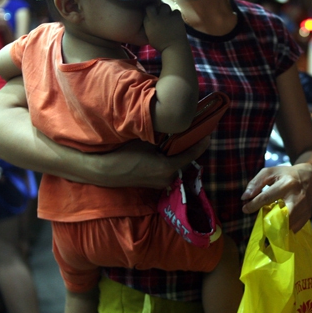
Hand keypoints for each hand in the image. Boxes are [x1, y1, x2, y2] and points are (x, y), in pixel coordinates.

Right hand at [93, 135, 210, 188]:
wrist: (104, 171)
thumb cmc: (124, 154)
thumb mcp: (145, 141)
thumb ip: (163, 138)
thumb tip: (176, 128)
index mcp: (167, 168)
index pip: (191, 154)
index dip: (201, 143)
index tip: (208, 134)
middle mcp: (168, 179)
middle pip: (186, 161)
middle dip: (192, 148)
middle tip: (196, 134)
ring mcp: (162, 184)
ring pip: (178, 166)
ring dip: (182, 155)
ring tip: (183, 140)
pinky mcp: (155, 185)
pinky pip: (170, 170)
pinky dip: (173, 161)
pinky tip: (170, 150)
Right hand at [143, 0, 186, 51]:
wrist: (173, 48)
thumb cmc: (161, 45)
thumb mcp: (150, 35)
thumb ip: (149, 25)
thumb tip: (149, 17)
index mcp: (148, 23)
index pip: (147, 9)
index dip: (151, 10)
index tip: (154, 13)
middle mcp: (156, 18)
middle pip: (155, 6)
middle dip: (158, 8)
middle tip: (162, 14)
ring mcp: (166, 16)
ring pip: (165, 6)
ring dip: (166, 10)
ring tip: (169, 17)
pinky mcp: (176, 17)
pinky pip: (175, 11)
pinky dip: (176, 15)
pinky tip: (176, 20)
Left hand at [241, 163, 311, 231]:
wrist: (308, 177)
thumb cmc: (285, 174)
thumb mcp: (269, 172)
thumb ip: (256, 183)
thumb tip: (245, 197)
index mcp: (287, 183)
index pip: (266, 197)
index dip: (253, 205)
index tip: (245, 209)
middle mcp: (297, 196)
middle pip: (280, 216)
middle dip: (268, 221)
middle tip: (261, 219)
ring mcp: (304, 207)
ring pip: (287, 224)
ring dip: (276, 225)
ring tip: (270, 218)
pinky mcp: (307, 215)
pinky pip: (293, 228)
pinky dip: (285, 227)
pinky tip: (280, 220)